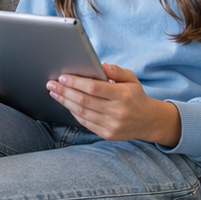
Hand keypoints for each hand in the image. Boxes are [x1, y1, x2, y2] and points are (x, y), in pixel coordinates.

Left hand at [46, 63, 181, 145]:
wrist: (149, 121)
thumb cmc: (136, 96)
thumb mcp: (131, 79)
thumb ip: (117, 71)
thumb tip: (101, 65)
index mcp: (123, 95)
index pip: (94, 88)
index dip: (76, 82)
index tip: (62, 77)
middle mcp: (117, 111)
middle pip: (84, 101)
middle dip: (64, 91)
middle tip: (51, 84)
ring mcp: (112, 125)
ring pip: (82, 113)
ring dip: (65, 102)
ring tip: (54, 93)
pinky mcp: (108, 134)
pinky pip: (85, 123)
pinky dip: (73, 113)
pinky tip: (66, 104)